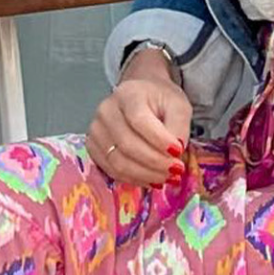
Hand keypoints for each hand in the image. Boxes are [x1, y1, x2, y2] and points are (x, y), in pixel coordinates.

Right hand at [87, 49, 192, 187]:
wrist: (140, 98)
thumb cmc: (160, 101)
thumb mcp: (178, 106)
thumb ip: (179, 126)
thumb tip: (175, 153)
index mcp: (128, 94)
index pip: (140, 121)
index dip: (159, 141)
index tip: (178, 152)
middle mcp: (106, 111)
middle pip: (128, 146)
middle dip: (155, 163)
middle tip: (176, 170)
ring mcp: (96, 131)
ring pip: (119, 163)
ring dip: (146, 175)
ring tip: (167, 177)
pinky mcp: (94, 148)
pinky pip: (113, 171)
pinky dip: (135, 180)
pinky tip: (152, 179)